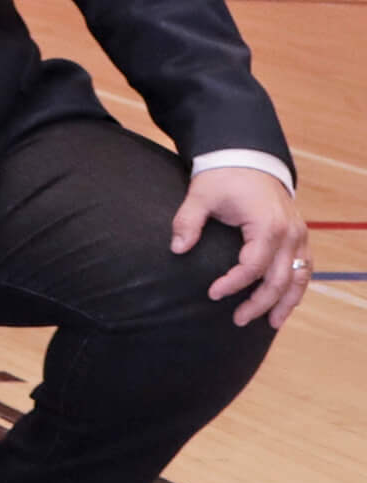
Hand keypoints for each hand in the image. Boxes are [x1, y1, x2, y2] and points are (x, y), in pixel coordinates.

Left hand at [180, 166, 309, 329]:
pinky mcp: (299, 235)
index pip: (253, 265)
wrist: (248, 158)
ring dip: (286, 302)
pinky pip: (304, 267)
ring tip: (272, 324)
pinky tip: (286, 303)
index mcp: (267, 224)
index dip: (234, 283)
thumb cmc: (224, 177)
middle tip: (238, 320)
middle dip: (260, 303)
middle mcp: (290, 233)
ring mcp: (299, 234)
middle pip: (279, 279)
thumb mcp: (201, 195)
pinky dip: (296, 286)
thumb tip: (178, 249)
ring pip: (299, 277)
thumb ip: (188, 222)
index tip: (212, 293)